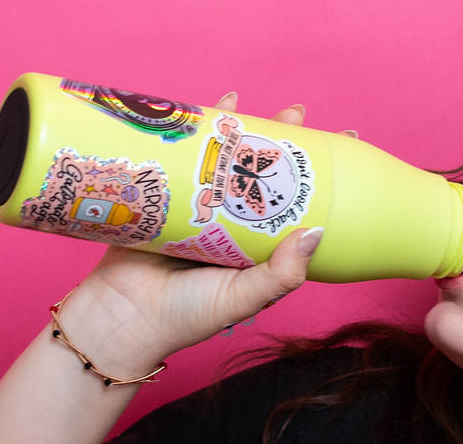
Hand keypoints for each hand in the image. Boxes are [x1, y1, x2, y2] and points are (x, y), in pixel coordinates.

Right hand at [69, 92, 325, 361]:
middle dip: (282, 146)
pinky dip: (201, 132)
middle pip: (262, 179)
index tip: (339, 153)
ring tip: (264, 107)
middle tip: (300, 115)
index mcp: (256, 253)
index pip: (293, 212)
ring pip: (229, 165)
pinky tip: (218, 108)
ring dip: (245, 133)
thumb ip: (281, 273)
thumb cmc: (188, 316)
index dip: (315, 185)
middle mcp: (232, 230)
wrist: (124, 316)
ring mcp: (200, 212)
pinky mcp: (167, 200)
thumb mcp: (243, 299)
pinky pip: (188, 159)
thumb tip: (316, 231)